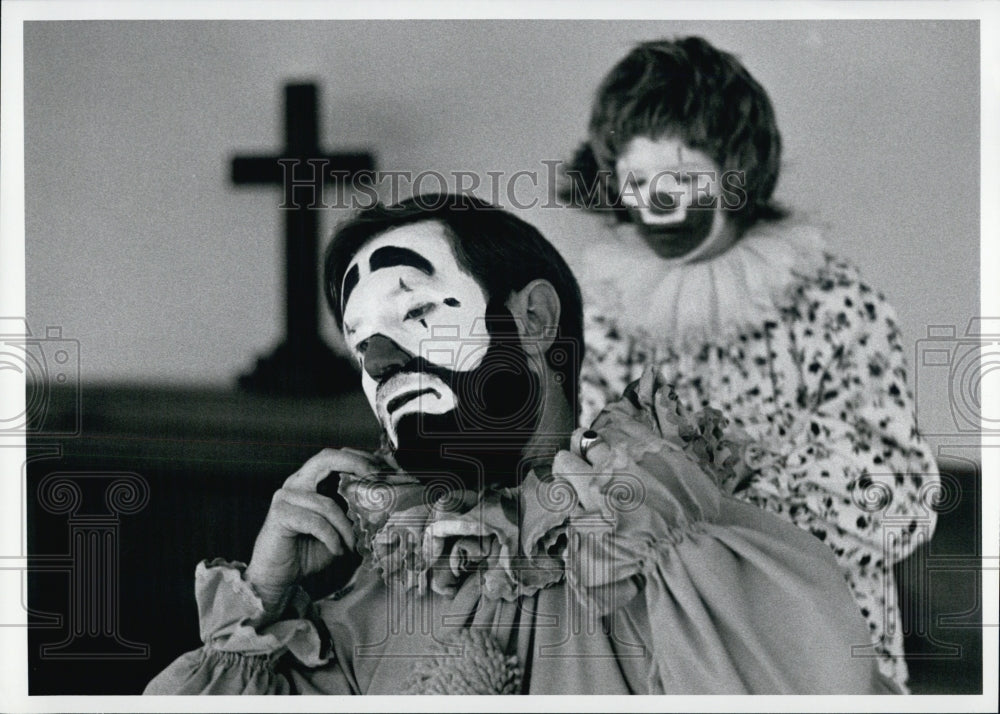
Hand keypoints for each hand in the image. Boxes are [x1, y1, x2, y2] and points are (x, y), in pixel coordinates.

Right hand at [245, 448, 376, 604]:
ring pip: (327, 503)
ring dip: (346, 527)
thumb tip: (384, 501)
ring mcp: (286, 497)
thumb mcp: (339, 527)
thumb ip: (354, 511)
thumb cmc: (309, 550)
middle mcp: (297, 482)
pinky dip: (332, 538)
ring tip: (353, 544)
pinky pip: (315, 522)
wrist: (278, 575)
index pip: (336, 457)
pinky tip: (337, 550)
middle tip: (376, 478)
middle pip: (326, 459)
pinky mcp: (279, 514)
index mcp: (311, 480)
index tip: (383, 467)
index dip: (360, 457)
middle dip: (355, 464)